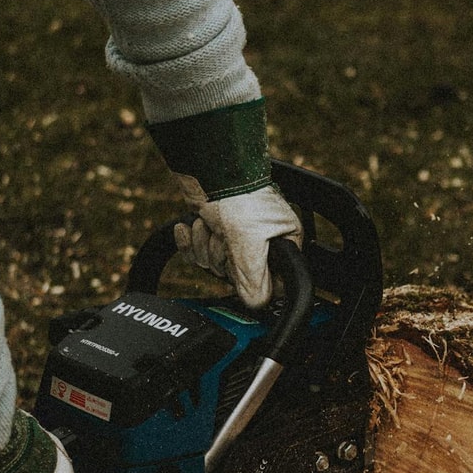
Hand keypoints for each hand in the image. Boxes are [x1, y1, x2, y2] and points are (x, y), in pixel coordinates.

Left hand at [174, 182, 302, 307]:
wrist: (208, 167)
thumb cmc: (238, 195)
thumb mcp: (249, 243)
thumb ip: (255, 280)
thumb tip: (257, 304)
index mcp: (284, 243)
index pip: (272, 282)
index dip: (251, 280)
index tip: (240, 268)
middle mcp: (263, 240)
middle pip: (237, 274)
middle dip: (221, 257)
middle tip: (225, 236)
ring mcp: (237, 235)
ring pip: (215, 263)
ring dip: (205, 244)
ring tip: (209, 223)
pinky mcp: (215, 229)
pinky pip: (198, 251)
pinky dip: (190, 241)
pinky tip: (187, 228)